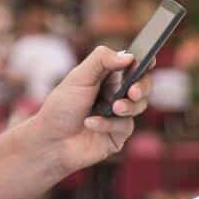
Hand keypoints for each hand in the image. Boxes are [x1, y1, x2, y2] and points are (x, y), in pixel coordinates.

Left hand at [27, 46, 153, 174]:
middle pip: (142, 85)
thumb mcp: (78, 77)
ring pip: (139, 106)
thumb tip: (129, 57)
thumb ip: (101, 60)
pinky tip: (90, 123)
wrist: (50, 141)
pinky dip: (107, 124)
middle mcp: (117, 94)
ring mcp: (119, 115)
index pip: (132, 65)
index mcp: (108, 76)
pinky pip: (125, 126)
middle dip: (142, 87)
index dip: (143, 62)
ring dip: (127, 106)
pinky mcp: (119, 135)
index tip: (148, 62)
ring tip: (114, 108)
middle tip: (133, 91)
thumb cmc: (61, 107)